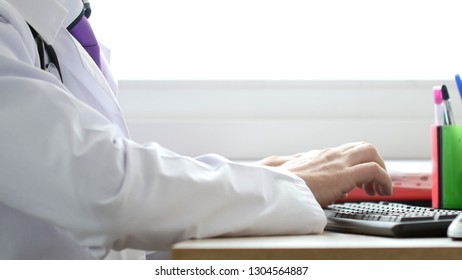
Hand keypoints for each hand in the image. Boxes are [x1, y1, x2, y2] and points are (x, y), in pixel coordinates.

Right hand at [259, 142, 391, 206]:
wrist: (275, 191)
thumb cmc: (279, 188)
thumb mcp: (289, 179)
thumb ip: (303, 179)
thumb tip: (316, 186)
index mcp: (316, 157)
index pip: (342, 153)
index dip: (353, 165)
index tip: (355, 182)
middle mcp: (328, 155)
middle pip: (360, 147)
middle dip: (372, 161)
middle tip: (371, 183)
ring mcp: (337, 162)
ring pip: (370, 151)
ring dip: (380, 169)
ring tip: (378, 188)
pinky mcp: (345, 174)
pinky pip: (375, 170)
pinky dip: (384, 180)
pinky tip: (382, 192)